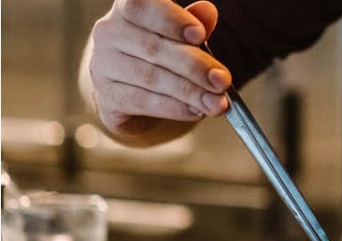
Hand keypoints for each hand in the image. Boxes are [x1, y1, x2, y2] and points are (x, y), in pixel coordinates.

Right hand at [85, 0, 230, 138]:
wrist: (133, 94)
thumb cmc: (162, 58)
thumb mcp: (180, 38)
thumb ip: (193, 25)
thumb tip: (208, 11)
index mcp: (127, 10)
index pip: (141, 6)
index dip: (171, 20)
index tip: (199, 35)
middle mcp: (109, 33)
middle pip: (153, 47)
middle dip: (194, 66)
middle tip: (221, 81)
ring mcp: (103, 66)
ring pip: (150, 77)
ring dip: (189, 92)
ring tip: (216, 103)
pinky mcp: (107, 96)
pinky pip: (143, 102)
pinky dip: (174, 108)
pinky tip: (195, 111)